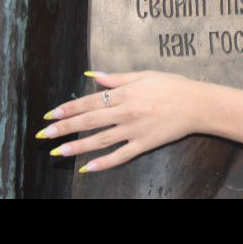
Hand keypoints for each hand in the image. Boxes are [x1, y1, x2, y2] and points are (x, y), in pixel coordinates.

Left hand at [36, 70, 203, 172]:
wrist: (198, 104)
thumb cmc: (173, 86)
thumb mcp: (145, 75)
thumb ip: (117, 78)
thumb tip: (93, 76)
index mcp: (126, 93)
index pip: (90, 101)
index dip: (68, 108)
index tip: (50, 114)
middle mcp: (127, 111)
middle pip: (90, 120)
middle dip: (65, 127)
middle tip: (44, 134)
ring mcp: (135, 129)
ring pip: (100, 140)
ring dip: (77, 146)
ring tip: (57, 152)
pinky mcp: (144, 143)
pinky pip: (121, 155)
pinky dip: (104, 163)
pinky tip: (88, 167)